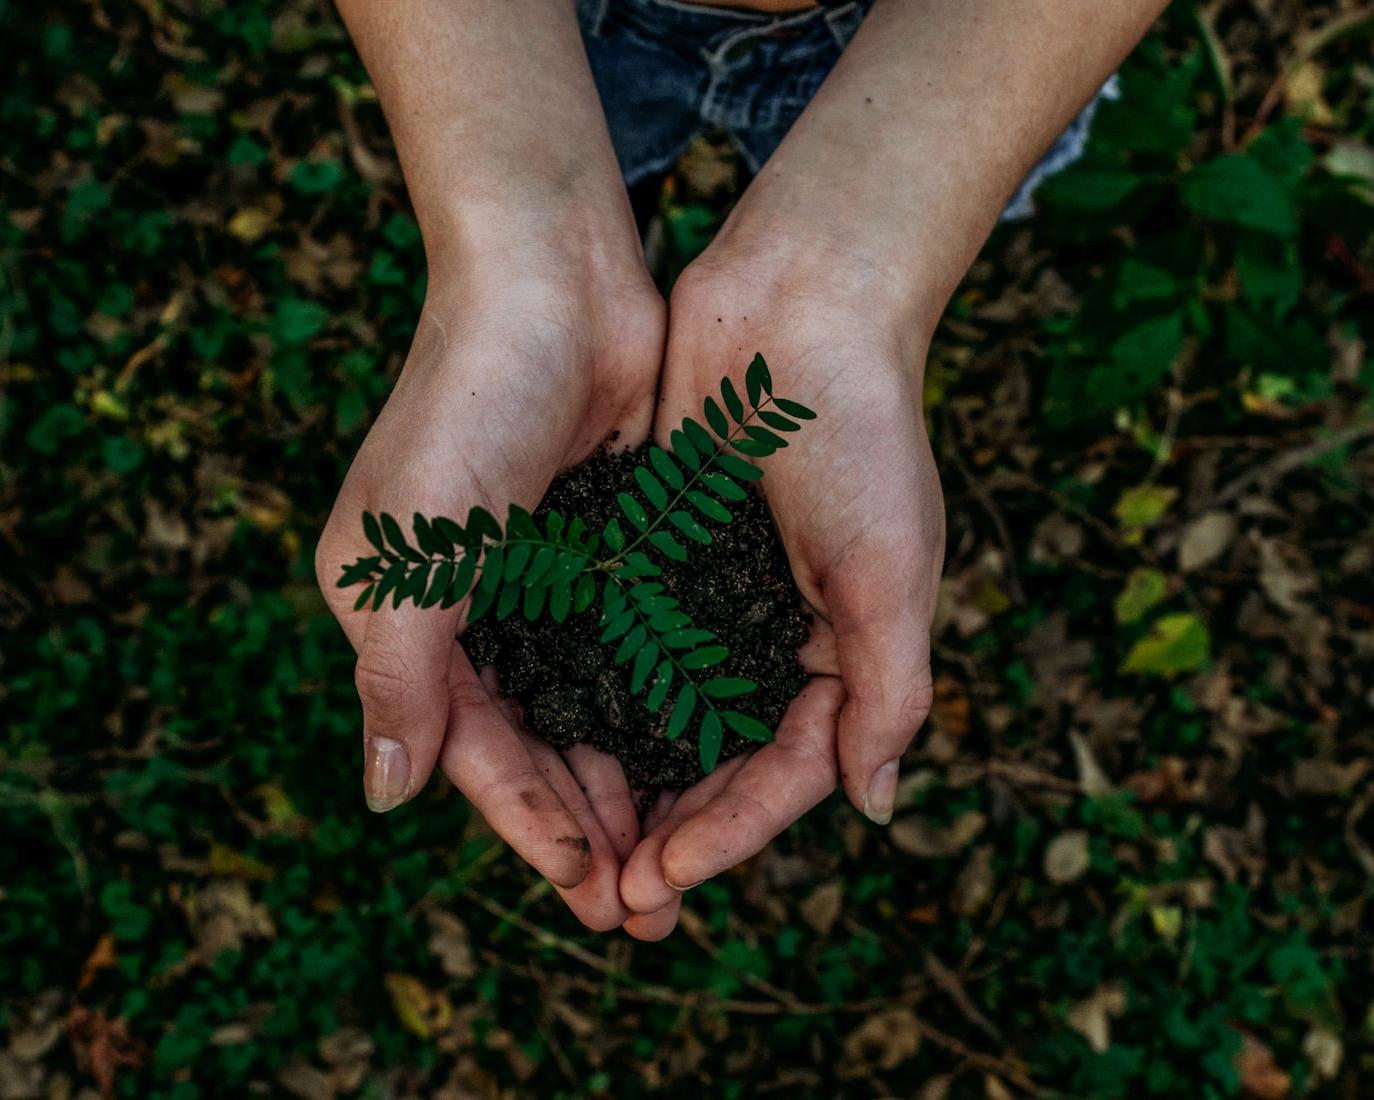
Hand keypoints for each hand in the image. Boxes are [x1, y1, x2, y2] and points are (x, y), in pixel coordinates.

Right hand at [317, 238, 664, 930]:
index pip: (470, 748)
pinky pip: (634, 650)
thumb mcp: (410, 549)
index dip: (527, 822)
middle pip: (533, 744)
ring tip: (679, 854)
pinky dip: (660, 706)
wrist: (552, 280)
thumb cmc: (467, 404)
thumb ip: (397, 676)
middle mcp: (473, 608)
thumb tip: (384, 797)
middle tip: (645, 906)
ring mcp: (544, 580)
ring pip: (589, 709)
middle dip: (586, 824)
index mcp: (407, 616)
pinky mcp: (608, 548)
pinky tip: (701, 756)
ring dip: (629, 781)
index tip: (589, 886)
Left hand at [617, 244, 945, 939]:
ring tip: (576, 848)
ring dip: (624, 782)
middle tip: (612, 900)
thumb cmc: (862, 434)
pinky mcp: (656, 552)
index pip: (786, 771)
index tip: (664, 878)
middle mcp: (772, 635)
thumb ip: (889, 690)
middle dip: (671, 831)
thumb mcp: (893, 570)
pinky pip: (621, 642)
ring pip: (661, 715)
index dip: (730, 832)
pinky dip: (592, 694)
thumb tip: (875, 806)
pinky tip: (549, 740)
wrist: (800, 304)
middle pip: (718, 761)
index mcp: (840, 651)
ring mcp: (710, 596)